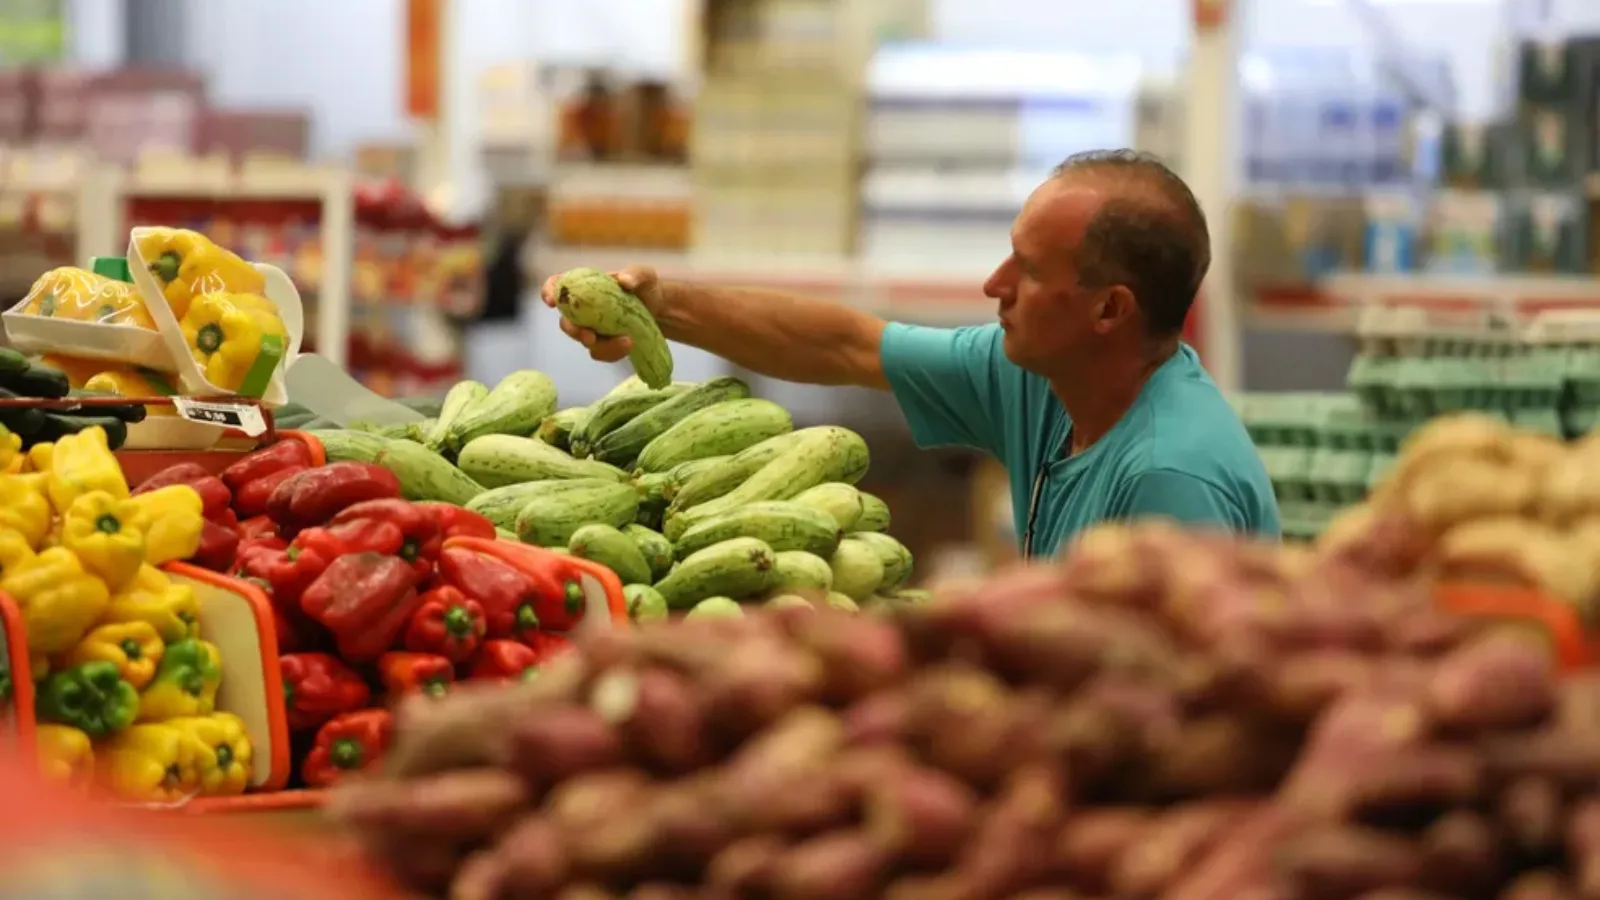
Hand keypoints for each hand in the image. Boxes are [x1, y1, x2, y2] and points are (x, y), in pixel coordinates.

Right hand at [541, 265, 663, 362]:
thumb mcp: (645, 276)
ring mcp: (592, 327)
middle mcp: (583, 307)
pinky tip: (630, 345)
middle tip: (590, 337)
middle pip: (566, 321)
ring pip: (584, 341)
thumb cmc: (646, 287)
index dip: (549, 292)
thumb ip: (636, 274)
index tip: (551, 302)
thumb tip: (624, 281)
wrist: (660, 309)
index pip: (558, 285)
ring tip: (627, 341)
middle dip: (574, 331)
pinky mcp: (603, 343)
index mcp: (585, 285)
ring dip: (603, 346)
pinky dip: (613, 353)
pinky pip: (599, 353)